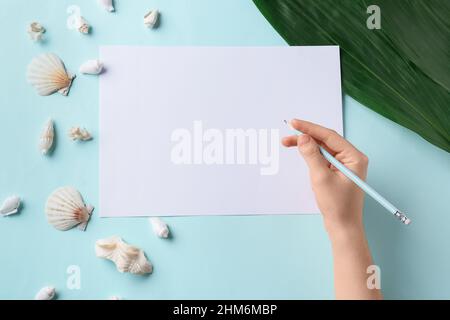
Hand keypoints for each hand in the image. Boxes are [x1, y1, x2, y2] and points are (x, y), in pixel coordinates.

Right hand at [282, 119, 368, 235]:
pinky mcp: (338, 172)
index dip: (310, 129)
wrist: (343, 227)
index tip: (294, 123)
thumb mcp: (321, 178)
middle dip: (306, 137)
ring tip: (288, 143)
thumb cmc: (337, 206)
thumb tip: (303, 138)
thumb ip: (311, 155)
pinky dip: (311, 155)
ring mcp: (345, 165)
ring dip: (306, 146)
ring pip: (323, 149)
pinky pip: (323, 158)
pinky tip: (301, 153)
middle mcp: (352, 158)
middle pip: (326, 141)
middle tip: (287, 136)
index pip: (330, 136)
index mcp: (354, 157)